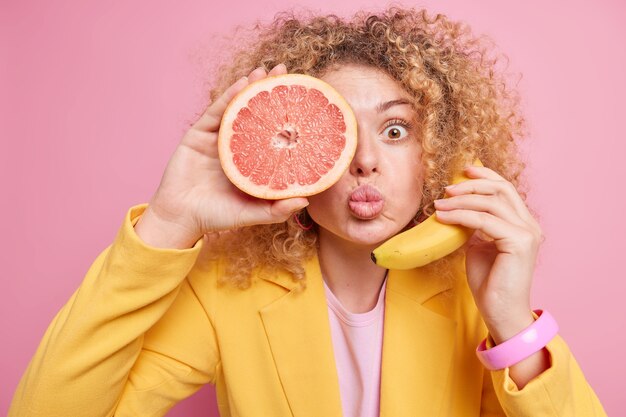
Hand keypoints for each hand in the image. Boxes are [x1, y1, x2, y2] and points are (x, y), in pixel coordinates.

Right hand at [138, 63, 308, 244]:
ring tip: (265, 70)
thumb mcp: (252, 214)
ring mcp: (218, 138)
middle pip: (257, 113)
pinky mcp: (199, 134)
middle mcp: (237, 145)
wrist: (180, 218)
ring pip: (237, 108)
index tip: (304, 99)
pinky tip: (242, 83)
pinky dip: (228, 96)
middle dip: (270, 92)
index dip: (286, 115)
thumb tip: (305, 201)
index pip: (272, 133)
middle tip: (285, 72)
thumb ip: (276, 210)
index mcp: (252, 160)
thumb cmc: (218, 217)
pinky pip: (216, 112)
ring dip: (250, 87)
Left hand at [433, 165, 543, 341]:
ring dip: (461, 201)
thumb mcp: (479, 246)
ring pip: (491, 203)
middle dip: (471, 185)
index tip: (462, 171)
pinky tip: (443, 217)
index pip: (505, 189)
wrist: (499, 312)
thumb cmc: (489, 282)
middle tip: (447, 189)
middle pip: (501, 189)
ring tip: (439, 205)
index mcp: (523, 223)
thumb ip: (476, 226)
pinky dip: (461, 216)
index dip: (484, 176)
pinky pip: (484, 221)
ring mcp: (527, 233)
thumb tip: (458, 208)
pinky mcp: (519, 242)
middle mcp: (529, 225)